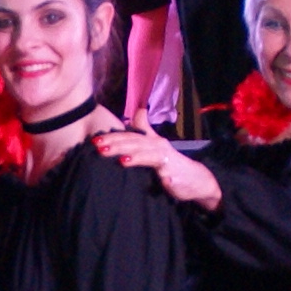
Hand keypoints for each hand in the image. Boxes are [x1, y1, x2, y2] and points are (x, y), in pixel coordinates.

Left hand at [90, 126, 220, 206]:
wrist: (196, 179)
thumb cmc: (170, 163)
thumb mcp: (155, 146)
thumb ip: (145, 130)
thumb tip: (139, 111)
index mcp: (151, 141)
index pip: (129, 136)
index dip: (113, 136)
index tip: (95, 140)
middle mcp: (158, 147)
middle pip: (136, 143)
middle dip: (117, 144)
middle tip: (99, 147)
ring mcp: (167, 160)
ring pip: (150, 155)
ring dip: (137, 157)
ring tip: (122, 160)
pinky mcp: (175, 175)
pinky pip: (169, 175)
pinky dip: (165, 177)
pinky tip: (162, 179)